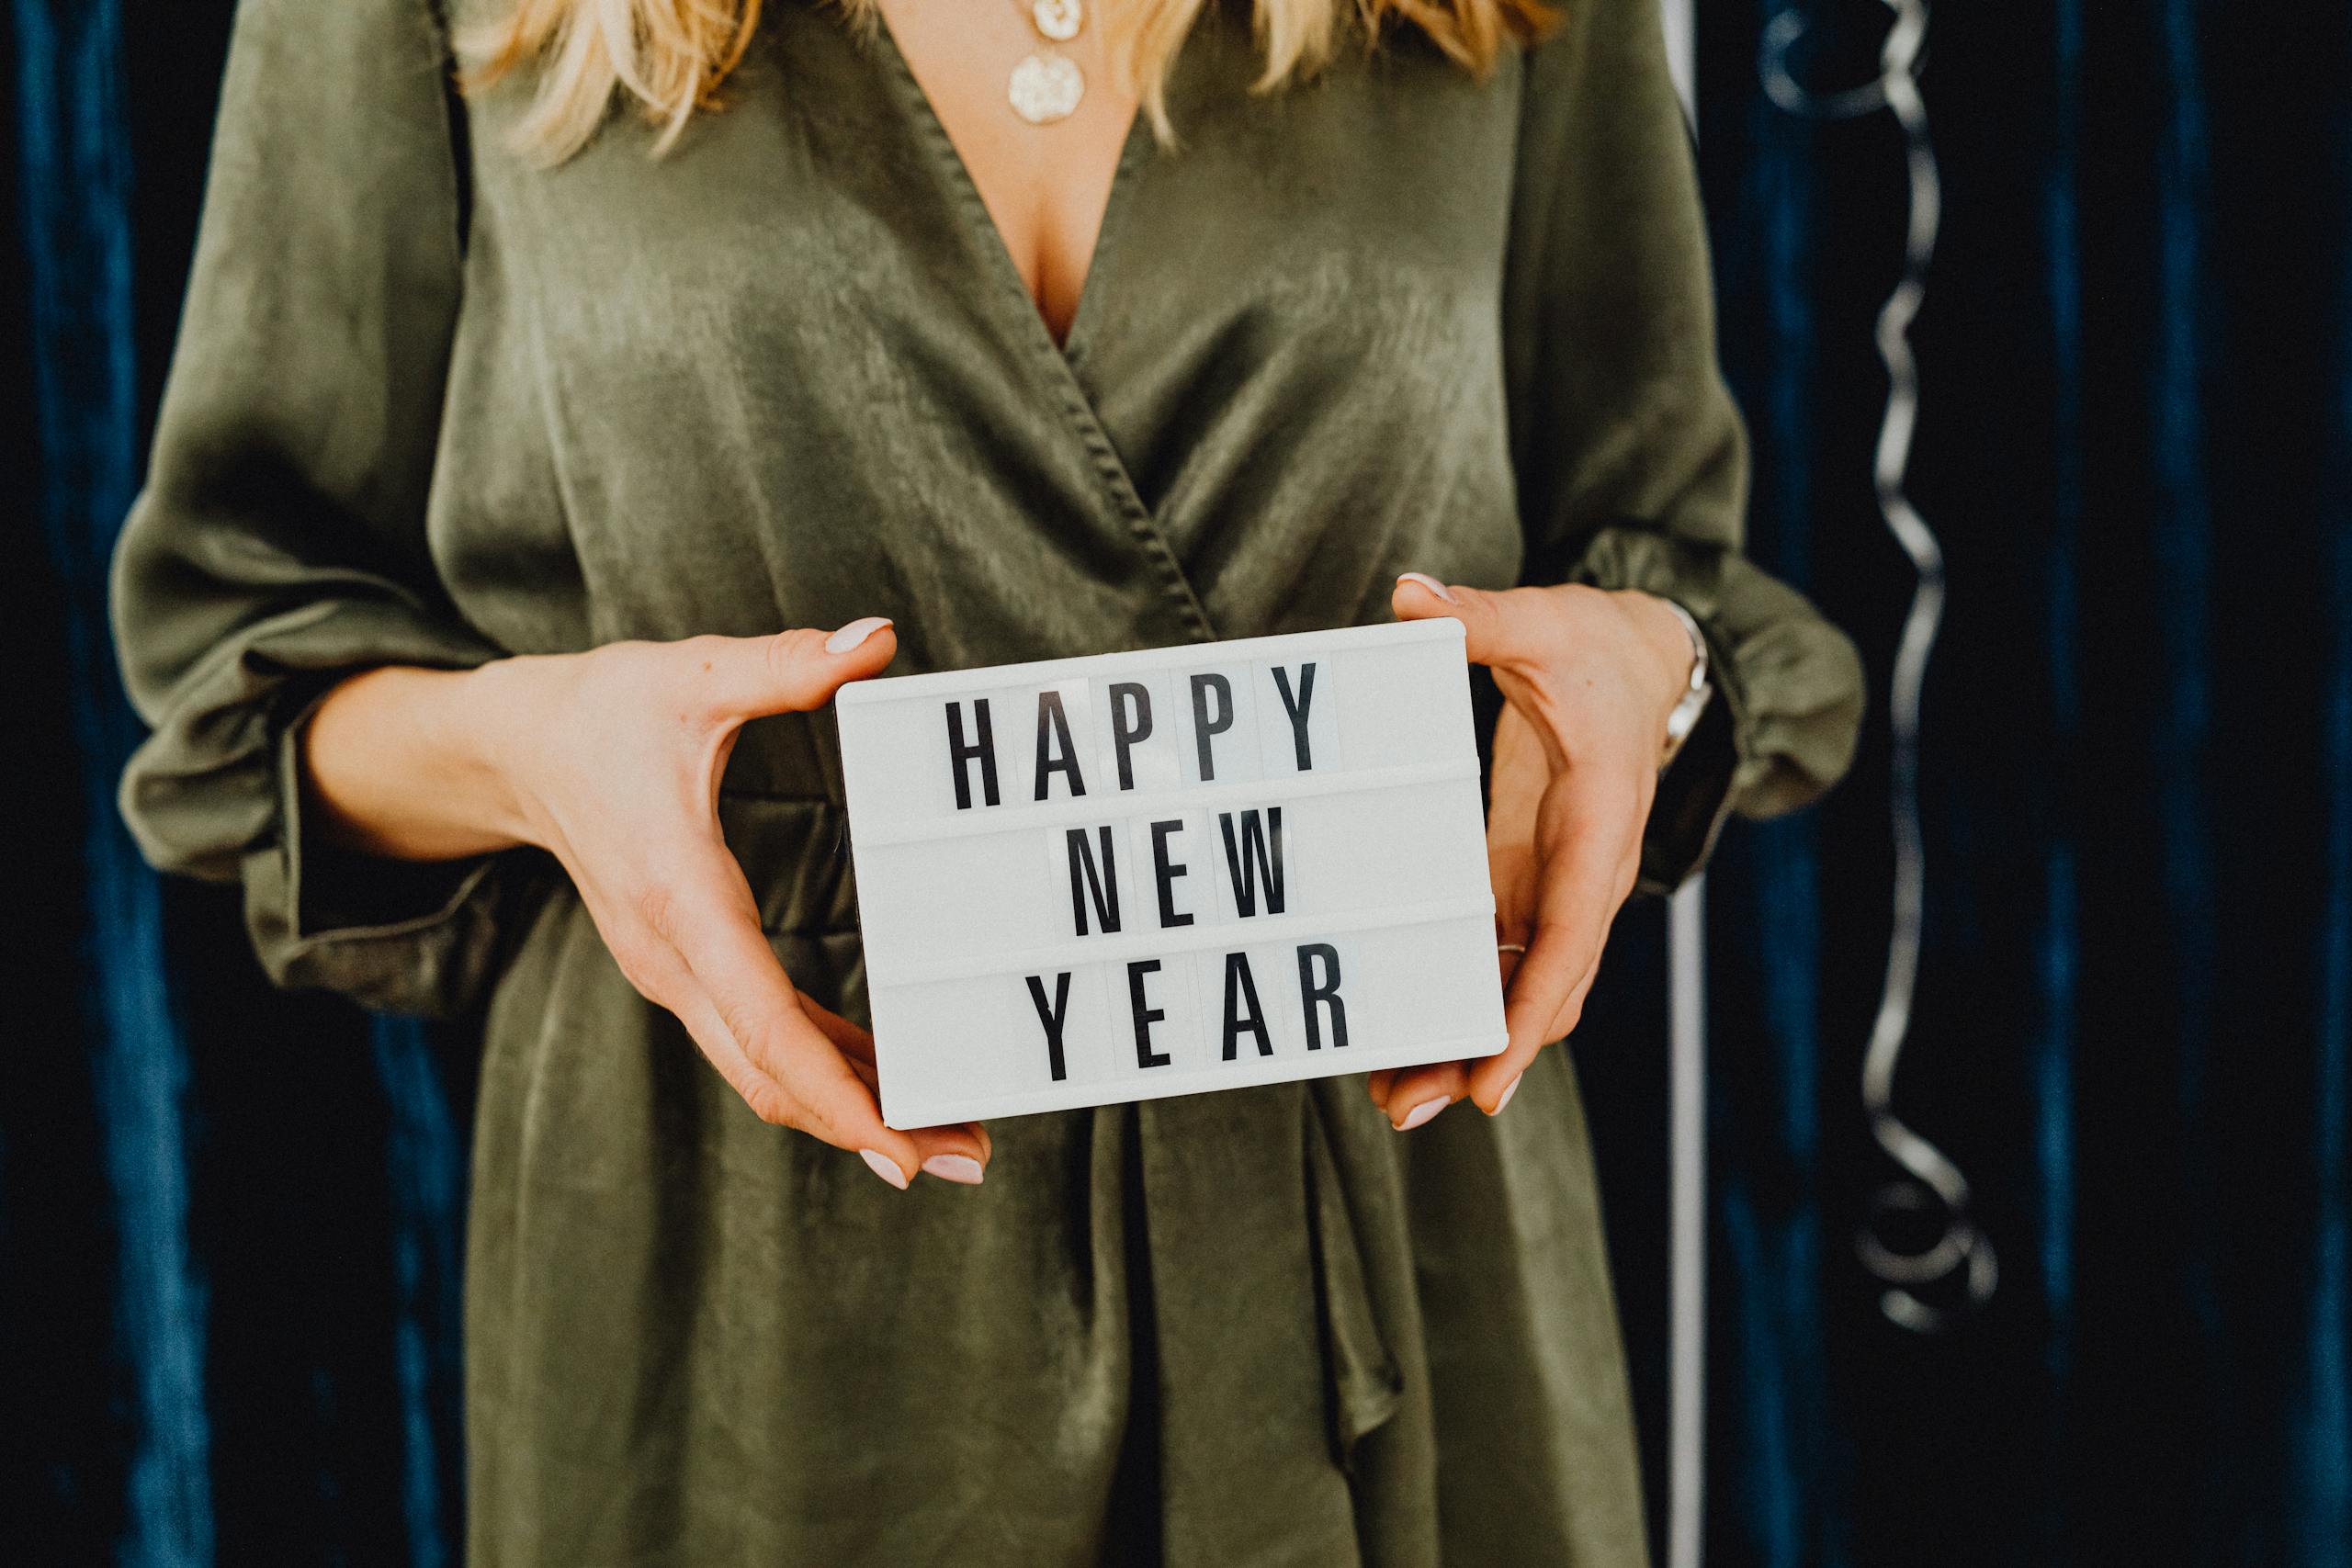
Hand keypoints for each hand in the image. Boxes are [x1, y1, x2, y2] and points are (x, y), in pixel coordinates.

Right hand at [312, 617, 989, 1188]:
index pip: (767, 1021)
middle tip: (971, 1161)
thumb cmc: (602, 712)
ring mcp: (676, 972)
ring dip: (852, 1110)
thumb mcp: (689, 675)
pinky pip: (759, 1038)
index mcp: (682, 897)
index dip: (838, 1091)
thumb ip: (783, 664)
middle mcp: (674, 957)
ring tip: (951, 1139)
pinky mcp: (686, 969)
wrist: (513, 749)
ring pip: (765, 1069)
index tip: (902, 1146)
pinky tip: (887, 1085)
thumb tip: (872, 638)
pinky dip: (823, 1070)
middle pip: (774, 1074)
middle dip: (869, 1127)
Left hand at [1367, 574, 1694, 1128]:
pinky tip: (1401, 1036)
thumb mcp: (1546, 620)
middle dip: (1481, 1054)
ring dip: (1461, 1041)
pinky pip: (1494, 958)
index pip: (1571, 935)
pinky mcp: (1527, 879)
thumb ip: (1482, 614)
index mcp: (1599, 824)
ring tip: (1391, 1097)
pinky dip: (1456, 998)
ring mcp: (1557, 885)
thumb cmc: (1599, 645)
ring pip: (1515, 986)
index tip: (1492, 1076)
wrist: (1650, 660)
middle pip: (1540, 988)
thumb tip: (1413, 597)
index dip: (1531, 1011)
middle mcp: (1586, 873)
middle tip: (1407, 1108)